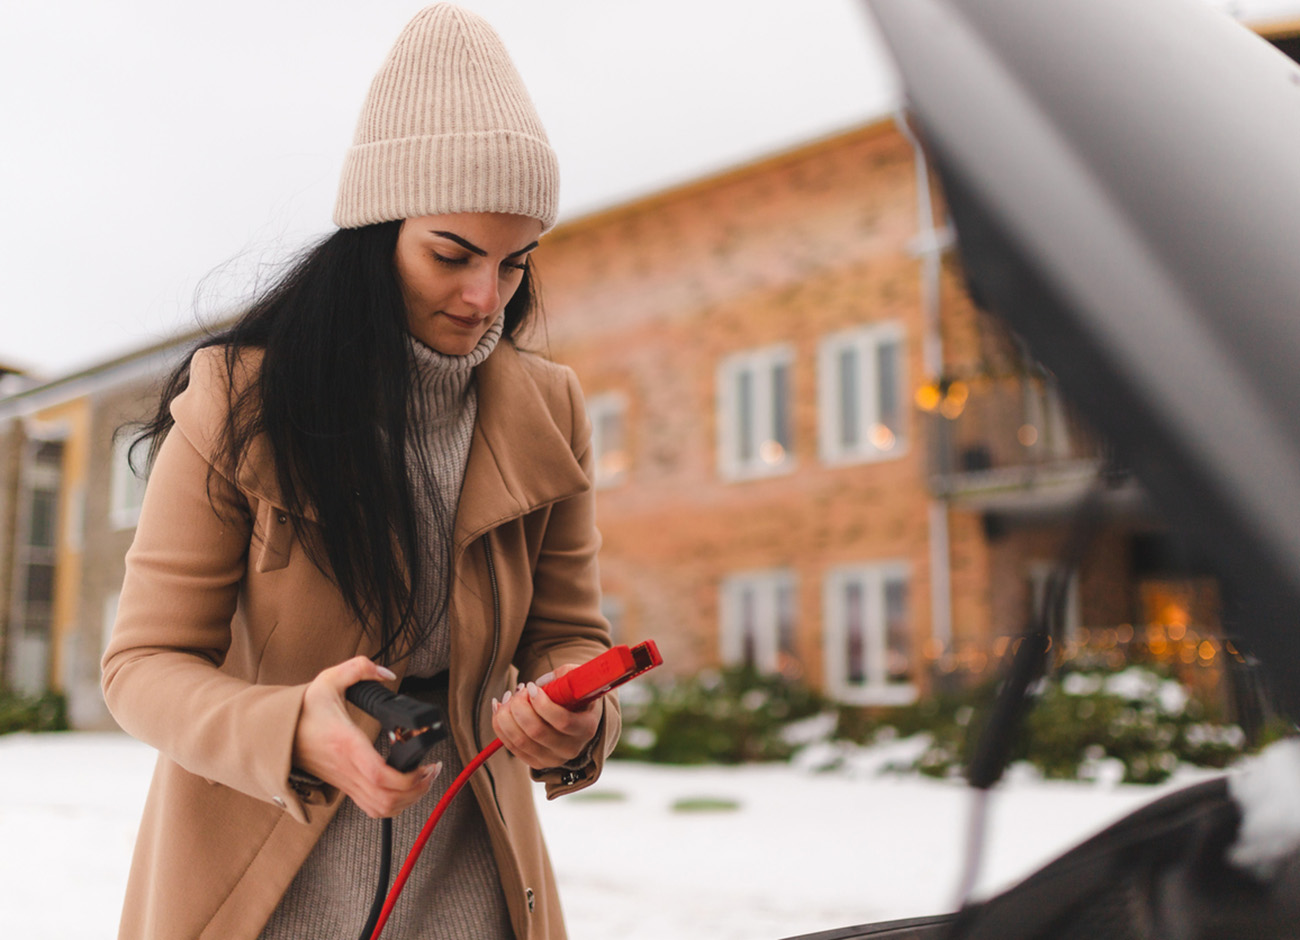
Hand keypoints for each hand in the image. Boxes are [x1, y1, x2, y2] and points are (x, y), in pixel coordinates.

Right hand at [292, 656, 440, 817]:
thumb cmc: (303, 711)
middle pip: (386, 797)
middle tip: (432, 771)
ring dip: (408, 800)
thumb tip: (386, 673)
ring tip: (424, 780)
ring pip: (381, 808)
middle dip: (417, 789)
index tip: (423, 765)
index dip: (406, 777)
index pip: (378, 773)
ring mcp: (346, 781)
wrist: (278, 734)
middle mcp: (347, 767)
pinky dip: (393, 805)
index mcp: (346, 742)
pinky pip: (372, 807)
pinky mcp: (345, 787)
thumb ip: (359, 668)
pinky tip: (404, 789)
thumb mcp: (328, 680)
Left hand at [491, 663, 601, 770]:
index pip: (562, 721)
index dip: (542, 703)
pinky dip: (499, 725)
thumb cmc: (576, 697)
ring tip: (509, 697)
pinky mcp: (535, 762)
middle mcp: (570, 748)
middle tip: (519, 690)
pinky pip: (511, 746)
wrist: (577, 720)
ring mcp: (552, 758)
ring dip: (506, 715)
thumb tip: (540, 683)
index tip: (531, 686)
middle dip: (519, 706)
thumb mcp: (578, 682)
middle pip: (536, 732)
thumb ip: (564, 675)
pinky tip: (500, 708)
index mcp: (585, 728)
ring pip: (520, 740)